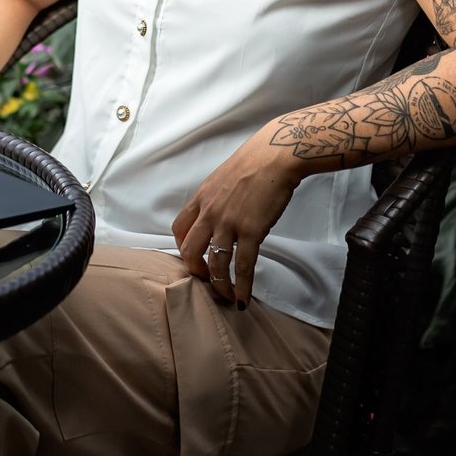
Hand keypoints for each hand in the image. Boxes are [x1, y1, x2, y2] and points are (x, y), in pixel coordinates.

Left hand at [171, 125, 303, 308]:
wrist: (275, 156)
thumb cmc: (255, 162)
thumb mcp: (223, 176)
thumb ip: (217, 196)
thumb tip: (220, 210)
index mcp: (202, 197)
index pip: (179, 228)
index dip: (183, 247)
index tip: (193, 257)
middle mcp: (210, 212)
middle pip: (190, 250)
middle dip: (196, 270)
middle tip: (207, 279)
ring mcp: (228, 223)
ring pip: (215, 263)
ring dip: (219, 285)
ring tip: (226, 296)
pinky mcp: (250, 231)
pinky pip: (242, 266)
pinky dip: (242, 287)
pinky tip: (242, 299)